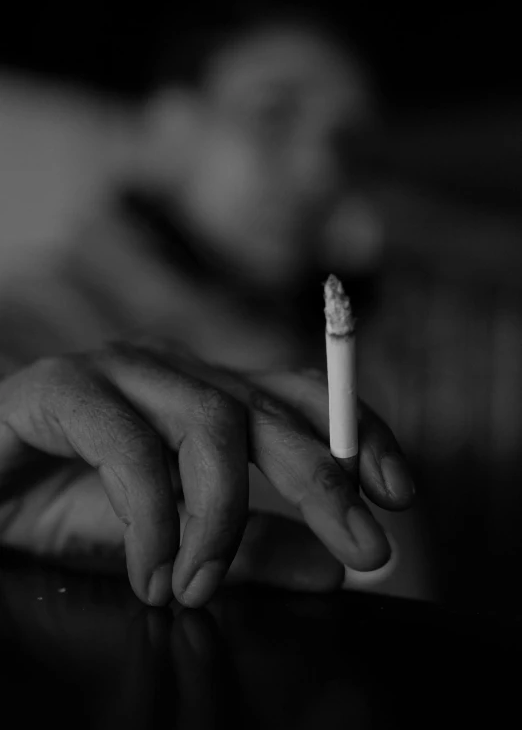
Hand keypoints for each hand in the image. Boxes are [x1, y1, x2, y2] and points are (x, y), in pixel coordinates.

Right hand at [0, 342, 413, 606]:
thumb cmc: (68, 501)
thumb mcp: (175, 538)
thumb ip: (250, 548)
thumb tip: (330, 568)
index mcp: (208, 392)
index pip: (303, 396)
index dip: (358, 432)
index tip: (399, 491)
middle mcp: (175, 370)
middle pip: (269, 409)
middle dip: (325, 482)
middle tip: (365, 550)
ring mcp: (120, 370)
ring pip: (210, 423)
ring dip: (222, 518)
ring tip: (201, 587)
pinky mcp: (63, 386)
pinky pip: (129, 448)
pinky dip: (151, 520)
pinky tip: (149, 573)